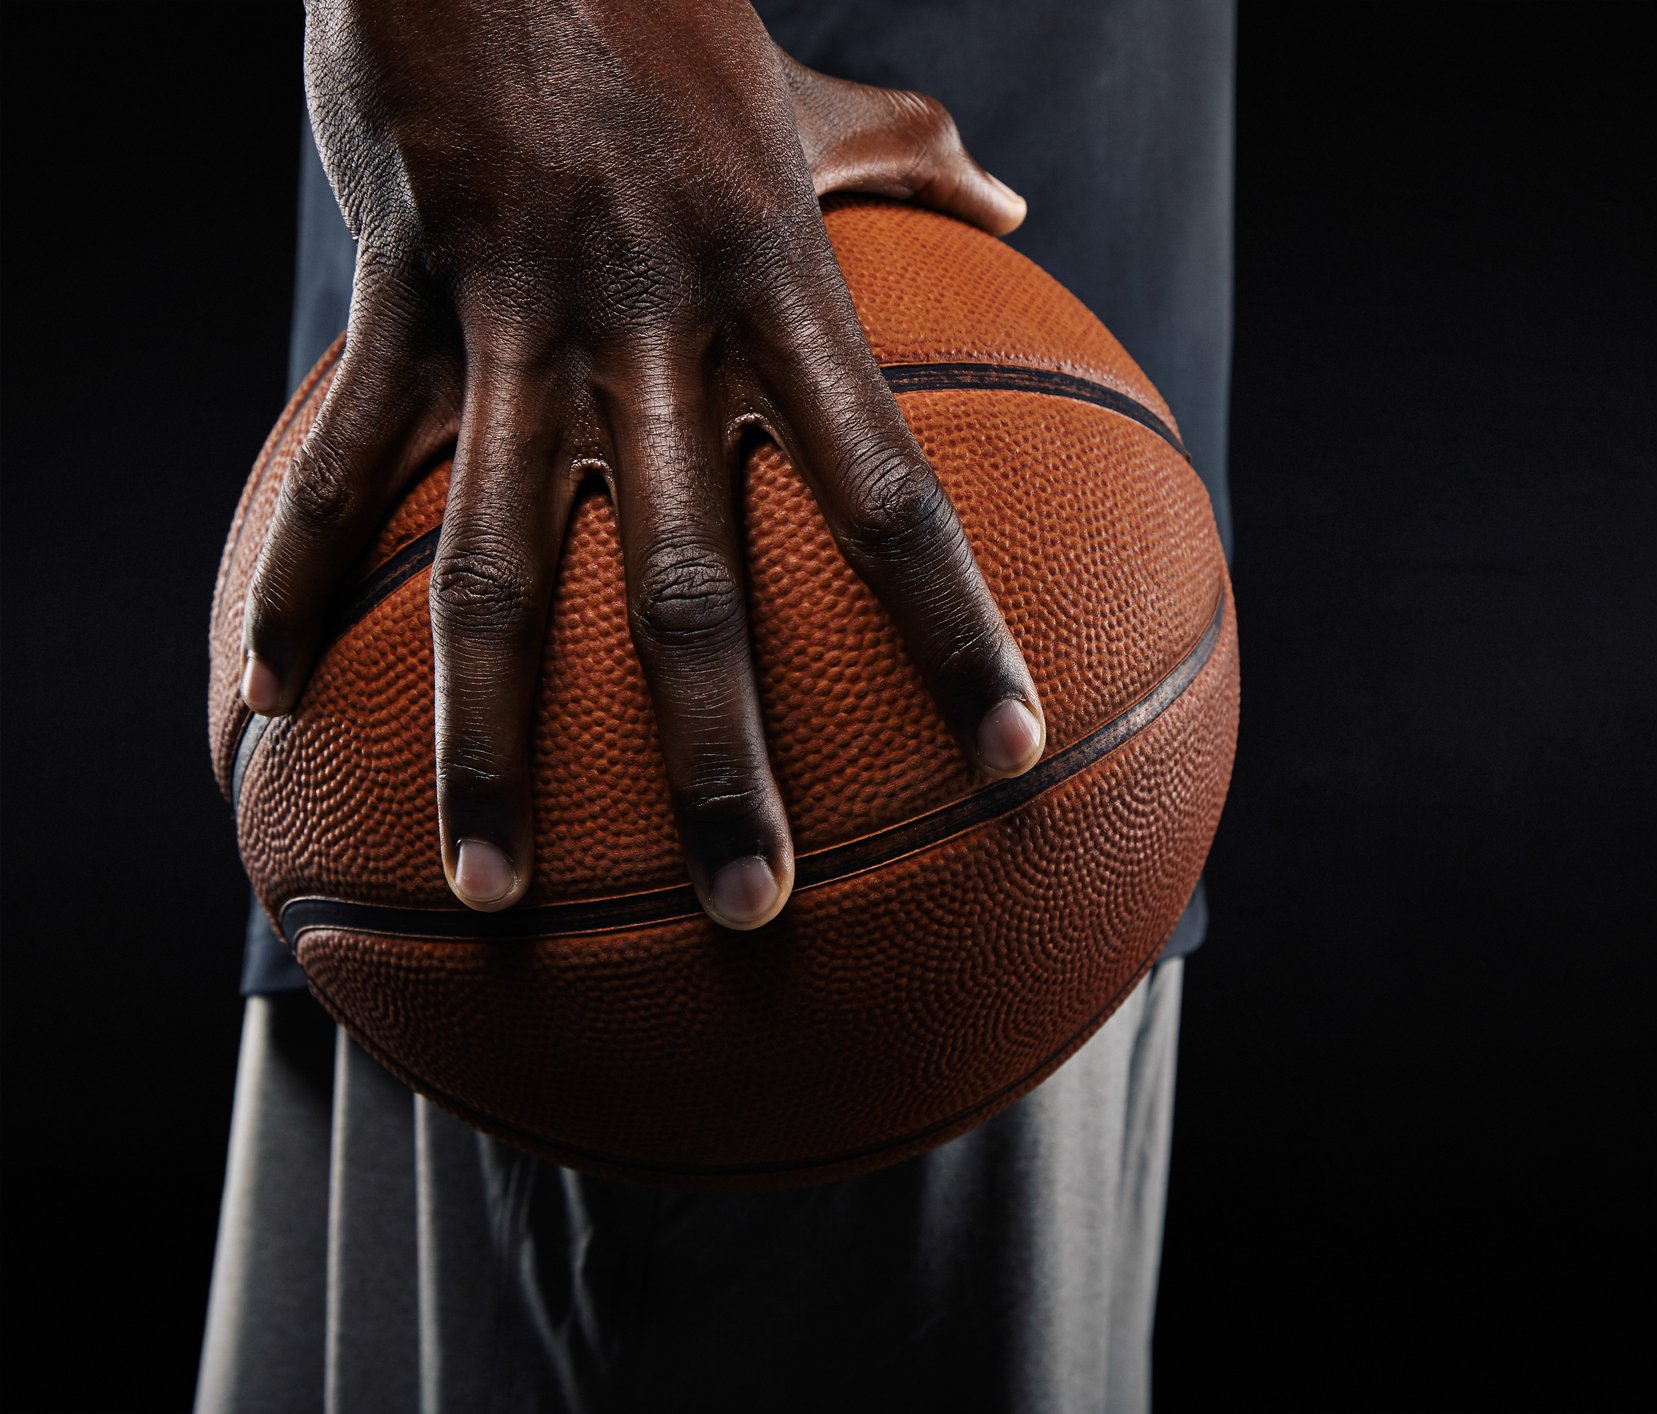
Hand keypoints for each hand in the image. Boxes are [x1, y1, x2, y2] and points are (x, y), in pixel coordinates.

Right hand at [243, 0, 1046, 926]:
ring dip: (494, 742)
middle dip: (723, 759)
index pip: (894, 496)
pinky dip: (302, 582)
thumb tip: (1021, 218)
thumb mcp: (810, 97)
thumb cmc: (663, 10)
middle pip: (698, 583)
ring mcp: (523, 321)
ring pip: (504, 565)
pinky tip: (262, 702)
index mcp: (784, 294)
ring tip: (495, 886)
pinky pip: (345, 464)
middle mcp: (663, 330)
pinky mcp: (402, 296)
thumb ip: (917, 168)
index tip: (1013, 756)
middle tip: (756, 910)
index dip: (958, 632)